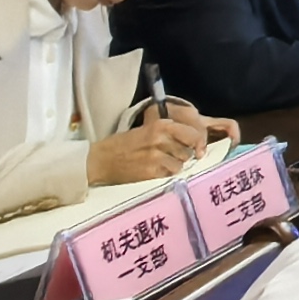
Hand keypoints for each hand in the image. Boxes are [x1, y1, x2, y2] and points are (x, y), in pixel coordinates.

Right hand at [88, 106, 214, 184]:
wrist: (99, 160)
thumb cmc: (121, 144)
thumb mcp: (146, 129)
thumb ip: (168, 133)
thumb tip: (193, 142)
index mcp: (160, 125)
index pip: (193, 133)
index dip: (199, 142)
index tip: (199, 149)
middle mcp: (161, 139)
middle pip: (189, 150)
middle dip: (183, 154)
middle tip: (170, 155)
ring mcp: (156, 157)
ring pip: (181, 164)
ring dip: (174, 165)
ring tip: (159, 162)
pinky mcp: (151, 172)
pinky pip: (170, 174)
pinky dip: (165, 174)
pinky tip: (153, 170)